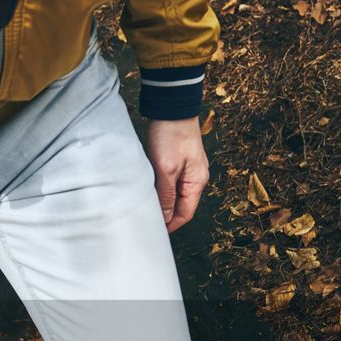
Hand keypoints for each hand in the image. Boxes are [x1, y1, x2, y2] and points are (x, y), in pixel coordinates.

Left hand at [145, 118, 209, 232]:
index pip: (185, 214)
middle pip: (180, 206)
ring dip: (161, 204)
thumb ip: (166, 196)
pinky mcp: (177, 162)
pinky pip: (169, 184)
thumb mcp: (166, 169)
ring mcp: (187, 170)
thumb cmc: (171, 135)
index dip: (170, 226)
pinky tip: (146, 192)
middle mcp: (194, 178)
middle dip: (165, 217)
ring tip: (143, 210)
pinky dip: (159, 191)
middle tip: (145, 224)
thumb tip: (165, 219)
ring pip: (173, 195)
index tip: (153, 234)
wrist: (172, 106)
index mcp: (197, 182)